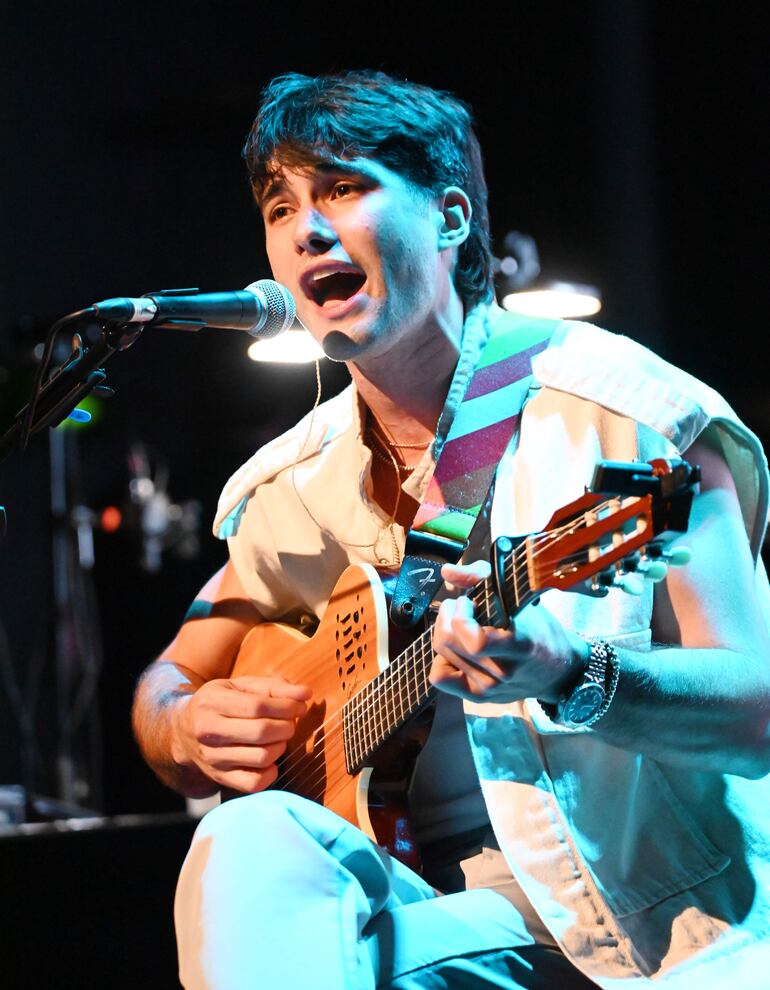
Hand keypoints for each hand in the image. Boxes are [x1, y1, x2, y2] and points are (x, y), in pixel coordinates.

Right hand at [171, 675, 311, 792]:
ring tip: (278, 738)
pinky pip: (254, 783)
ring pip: (262, 757)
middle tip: (290, 722)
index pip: (258, 706)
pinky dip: (271, 772)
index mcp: (212, 702)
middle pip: (261, 732)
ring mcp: (212, 758)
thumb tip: (305, 694)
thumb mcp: (241, 686)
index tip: (300, 706)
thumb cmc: (221, 703)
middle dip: (286, 726)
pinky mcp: (219, 778)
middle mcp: (208, 731)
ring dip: (281, 746)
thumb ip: (275, 687)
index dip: (286, 707)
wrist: (183, 731)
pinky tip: (270, 759)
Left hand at [430, 561, 588, 703]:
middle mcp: (502, 671)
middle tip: (459, 607)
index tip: (468, 602)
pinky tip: (455, 649)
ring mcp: (489, 688)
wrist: (559, 670)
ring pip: (442, 655)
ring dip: (444, 631)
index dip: (461, 616)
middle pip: (448, 642)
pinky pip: (440, 677)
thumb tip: (447, 571)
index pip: (475, 641)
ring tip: (459, 624)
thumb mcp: (519, 598)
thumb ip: (481, 578)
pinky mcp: (479, 697)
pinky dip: (441, 659)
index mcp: (518, 646)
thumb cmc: (539, 630)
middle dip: (447, 615)